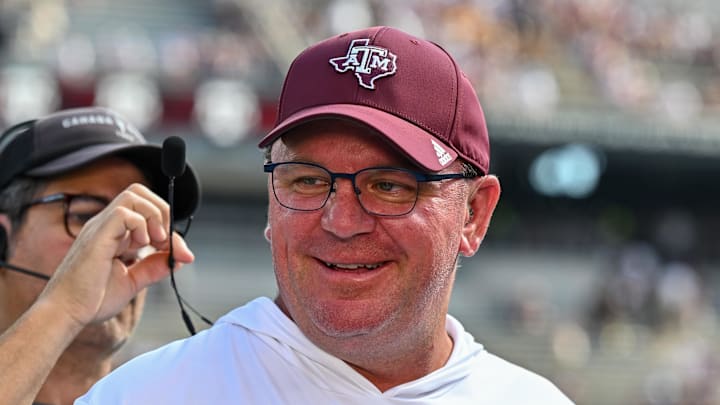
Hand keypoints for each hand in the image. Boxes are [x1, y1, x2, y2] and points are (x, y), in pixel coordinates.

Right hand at [37, 183, 194, 328]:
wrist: (66, 314)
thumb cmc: (91, 300)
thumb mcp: (132, 282)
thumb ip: (153, 268)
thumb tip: (179, 258)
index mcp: (114, 234)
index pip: (145, 211)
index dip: (168, 226)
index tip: (179, 252)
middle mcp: (106, 226)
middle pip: (139, 193)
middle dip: (162, 211)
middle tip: (166, 241)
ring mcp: (100, 228)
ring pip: (133, 195)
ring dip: (154, 216)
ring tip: (156, 242)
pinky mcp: (96, 236)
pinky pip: (123, 212)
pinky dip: (141, 225)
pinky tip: (142, 245)